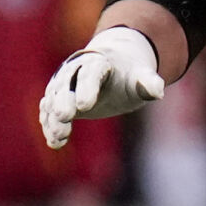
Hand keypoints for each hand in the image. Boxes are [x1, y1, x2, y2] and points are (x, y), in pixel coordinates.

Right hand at [39, 26, 163, 149]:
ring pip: (53, 99)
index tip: (85, 106)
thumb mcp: (141, 78)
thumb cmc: (128, 77)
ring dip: (53, 118)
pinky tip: (55, 142)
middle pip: (65, 84)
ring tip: (58, 137)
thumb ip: (148, 83)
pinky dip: (49, 125)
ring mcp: (63, 85)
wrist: (112, 71)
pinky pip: (48, 111)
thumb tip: (158, 91)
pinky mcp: (56, 100)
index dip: (86, 87)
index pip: (90, 72)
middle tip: (65, 117)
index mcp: (98, 62)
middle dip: (63, 101)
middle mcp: (74, 70)